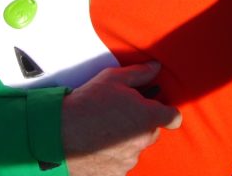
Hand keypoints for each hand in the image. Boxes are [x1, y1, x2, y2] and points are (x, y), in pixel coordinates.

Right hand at [62, 62, 181, 175]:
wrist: (58, 134)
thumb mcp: (114, 78)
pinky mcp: (115, 174)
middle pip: (151, 132)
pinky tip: (98, 147)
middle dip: (141, 124)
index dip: (168, 112)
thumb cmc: (88, 103)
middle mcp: (143, 141)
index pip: (173, 117)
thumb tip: (156, 67)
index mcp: (148, 117)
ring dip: (126, 141)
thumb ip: (140, 73)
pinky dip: (113, 157)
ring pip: (135, 148)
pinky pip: (120, 164)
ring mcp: (129, 160)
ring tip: (104, 130)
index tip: (158, 109)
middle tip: (120, 115)